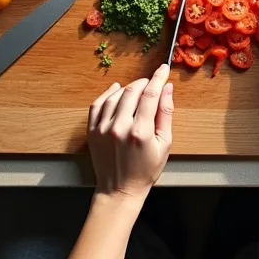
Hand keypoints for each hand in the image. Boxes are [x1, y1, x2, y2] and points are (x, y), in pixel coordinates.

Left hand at [87, 64, 173, 200]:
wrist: (119, 189)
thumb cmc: (145, 170)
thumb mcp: (164, 144)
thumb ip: (166, 114)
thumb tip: (167, 89)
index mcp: (140, 132)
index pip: (151, 94)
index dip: (158, 78)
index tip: (163, 69)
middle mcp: (119, 127)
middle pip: (132, 91)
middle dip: (144, 82)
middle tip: (152, 83)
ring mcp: (103, 128)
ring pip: (116, 95)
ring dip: (128, 88)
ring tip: (137, 91)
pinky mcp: (92, 130)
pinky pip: (98, 103)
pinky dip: (108, 94)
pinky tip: (117, 91)